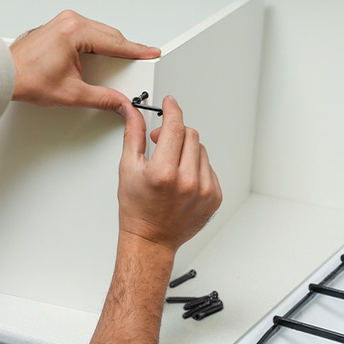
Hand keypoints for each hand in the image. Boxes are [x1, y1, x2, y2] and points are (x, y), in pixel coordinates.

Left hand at [9, 10, 159, 110]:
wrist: (3, 75)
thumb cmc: (26, 78)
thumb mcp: (71, 94)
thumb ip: (102, 98)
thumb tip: (120, 102)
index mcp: (75, 32)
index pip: (115, 42)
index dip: (136, 51)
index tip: (151, 54)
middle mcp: (70, 21)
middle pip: (109, 36)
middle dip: (124, 52)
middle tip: (137, 65)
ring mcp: (63, 22)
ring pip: (98, 33)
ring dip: (109, 47)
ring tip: (118, 64)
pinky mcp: (58, 26)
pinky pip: (86, 32)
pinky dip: (96, 44)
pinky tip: (99, 56)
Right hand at [116, 96, 221, 254]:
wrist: (151, 240)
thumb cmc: (137, 210)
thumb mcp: (128, 169)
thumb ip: (134, 136)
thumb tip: (134, 113)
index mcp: (164, 172)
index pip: (174, 128)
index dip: (172, 110)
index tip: (171, 103)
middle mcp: (187, 181)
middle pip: (190, 135)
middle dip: (175, 133)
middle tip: (160, 142)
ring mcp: (204, 190)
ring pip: (201, 150)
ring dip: (187, 150)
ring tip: (171, 166)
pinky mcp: (215, 197)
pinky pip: (209, 168)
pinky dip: (197, 167)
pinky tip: (182, 179)